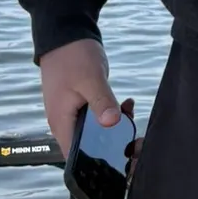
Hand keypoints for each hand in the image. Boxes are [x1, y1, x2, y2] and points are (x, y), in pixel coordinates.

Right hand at [39, 39, 132, 156]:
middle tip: (136, 140)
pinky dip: (113, 116)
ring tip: (132, 117)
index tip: (124, 159)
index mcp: (61, 123)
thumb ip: (101, 101)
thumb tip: (111, 123)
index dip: (99, 164)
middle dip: (114, 148)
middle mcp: (65, 124)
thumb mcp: (90, 79)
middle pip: (90, 149)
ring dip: (116, 130)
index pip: (77, 158)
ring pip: (97, 135)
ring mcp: (72, 115)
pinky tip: (125, 106)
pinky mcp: (81, 107)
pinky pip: (99, 120)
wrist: (66, 35)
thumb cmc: (72, 56)